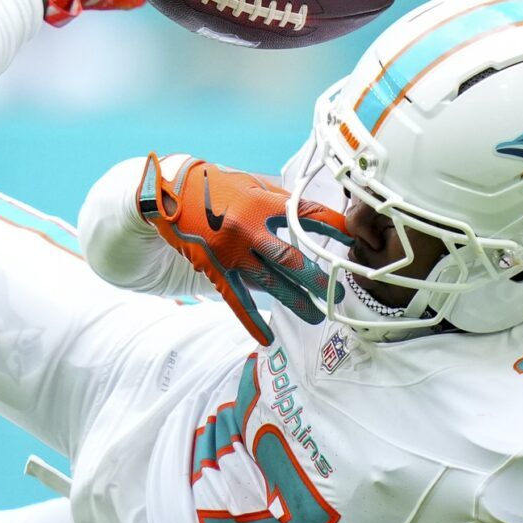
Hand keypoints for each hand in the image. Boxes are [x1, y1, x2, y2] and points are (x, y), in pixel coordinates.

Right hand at [143, 155, 349, 344]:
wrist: (168, 194)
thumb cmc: (215, 186)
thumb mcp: (250, 183)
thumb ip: (279, 201)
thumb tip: (313, 216)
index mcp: (261, 203)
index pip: (306, 216)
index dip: (333, 227)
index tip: (354, 239)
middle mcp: (248, 229)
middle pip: (290, 258)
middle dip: (317, 278)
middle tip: (339, 293)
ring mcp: (231, 253)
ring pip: (269, 283)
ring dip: (295, 301)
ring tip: (316, 316)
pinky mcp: (215, 269)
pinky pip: (237, 299)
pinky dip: (251, 321)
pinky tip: (266, 339)